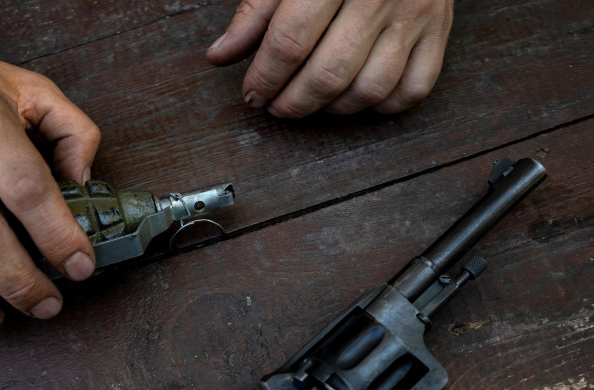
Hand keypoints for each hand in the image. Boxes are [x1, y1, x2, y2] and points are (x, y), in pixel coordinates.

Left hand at [207, 0, 453, 117]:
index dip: (264, 78)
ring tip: (312, 101)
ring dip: (333, 109)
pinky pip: (414, 88)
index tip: (252, 95)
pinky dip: (383, 105)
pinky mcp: (438, 30)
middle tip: (276, 106)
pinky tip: (357, 96)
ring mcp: (414, 15)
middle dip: (293, 103)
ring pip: (371, 89)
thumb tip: (220, 55)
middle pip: (329, 74)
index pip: (290, 43)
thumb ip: (256, 11)